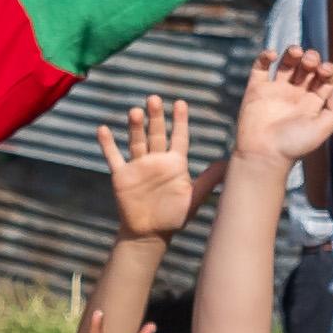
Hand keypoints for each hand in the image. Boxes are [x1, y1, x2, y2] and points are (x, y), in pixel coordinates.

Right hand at [97, 95, 203, 239]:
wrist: (150, 234)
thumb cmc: (174, 217)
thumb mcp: (194, 199)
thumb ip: (209, 181)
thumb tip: (229, 164)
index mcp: (175, 163)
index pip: (179, 137)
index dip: (180, 120)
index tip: (180, 103)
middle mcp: (157, 160)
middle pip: (156, 133)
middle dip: (156, 117)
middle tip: (154, 99)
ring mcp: (138, 166)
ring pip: (137, 141)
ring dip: (135, 127)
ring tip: (135, 112)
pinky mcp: (122, 176)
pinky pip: (113, 157)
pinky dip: (107, 144)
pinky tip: (102, 129)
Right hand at [231, 43, 332, 166]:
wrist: (263, 155)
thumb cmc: (293, 146)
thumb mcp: (322, 130)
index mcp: (312, 104)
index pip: (324, 79)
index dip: (327, 69)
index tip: (325, 70)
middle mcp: (295, 95)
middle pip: (307, 67)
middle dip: (311, 59)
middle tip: (310, 62)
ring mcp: (275, 91)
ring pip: (286, 63)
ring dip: (292, 52)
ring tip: (295, 52)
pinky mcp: (256, 89)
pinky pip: (260, 67)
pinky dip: (265, 56)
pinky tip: (272, 54)